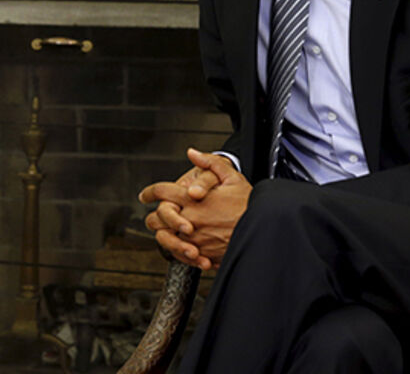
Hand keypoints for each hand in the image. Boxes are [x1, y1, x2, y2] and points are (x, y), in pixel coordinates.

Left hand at [139, 149, 249, 268]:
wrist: (264, 231)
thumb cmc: (250, 206)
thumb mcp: (233, 178)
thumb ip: (211, 163)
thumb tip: (193, 153)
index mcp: (194, 200)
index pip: (161, 192)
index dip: (149, 192)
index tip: (145, 195)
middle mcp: (190, 220)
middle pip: (156, 218)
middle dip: (154, 215)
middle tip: (157, 213)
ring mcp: (195, 239)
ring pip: (164, 238)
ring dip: (163, 233)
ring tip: (168, 230)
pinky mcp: (202, 254)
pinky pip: (179, 255)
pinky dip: (178, 250)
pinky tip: (184, 244)